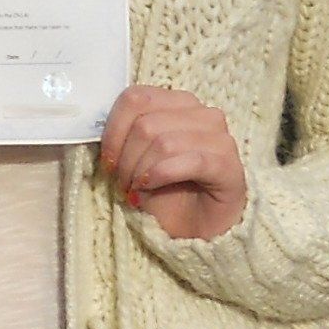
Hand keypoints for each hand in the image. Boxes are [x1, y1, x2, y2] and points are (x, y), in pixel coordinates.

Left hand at [99, 85, 247, 241]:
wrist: (195, 230)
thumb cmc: (164, 191)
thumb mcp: (135, 157)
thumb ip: (124, 134)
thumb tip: (98, 126)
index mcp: (177, 103)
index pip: (136, 98)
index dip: (113, 129)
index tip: (107, 159)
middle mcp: (203, 114)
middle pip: (146, 123)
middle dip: (125, 157)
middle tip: (122, 181)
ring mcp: (221, 138)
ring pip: (164, 142)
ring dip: (141, 170)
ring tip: (136, 189)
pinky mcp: (230, 166)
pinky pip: (190, 161)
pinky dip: (161, 175)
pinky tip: (151, 187)